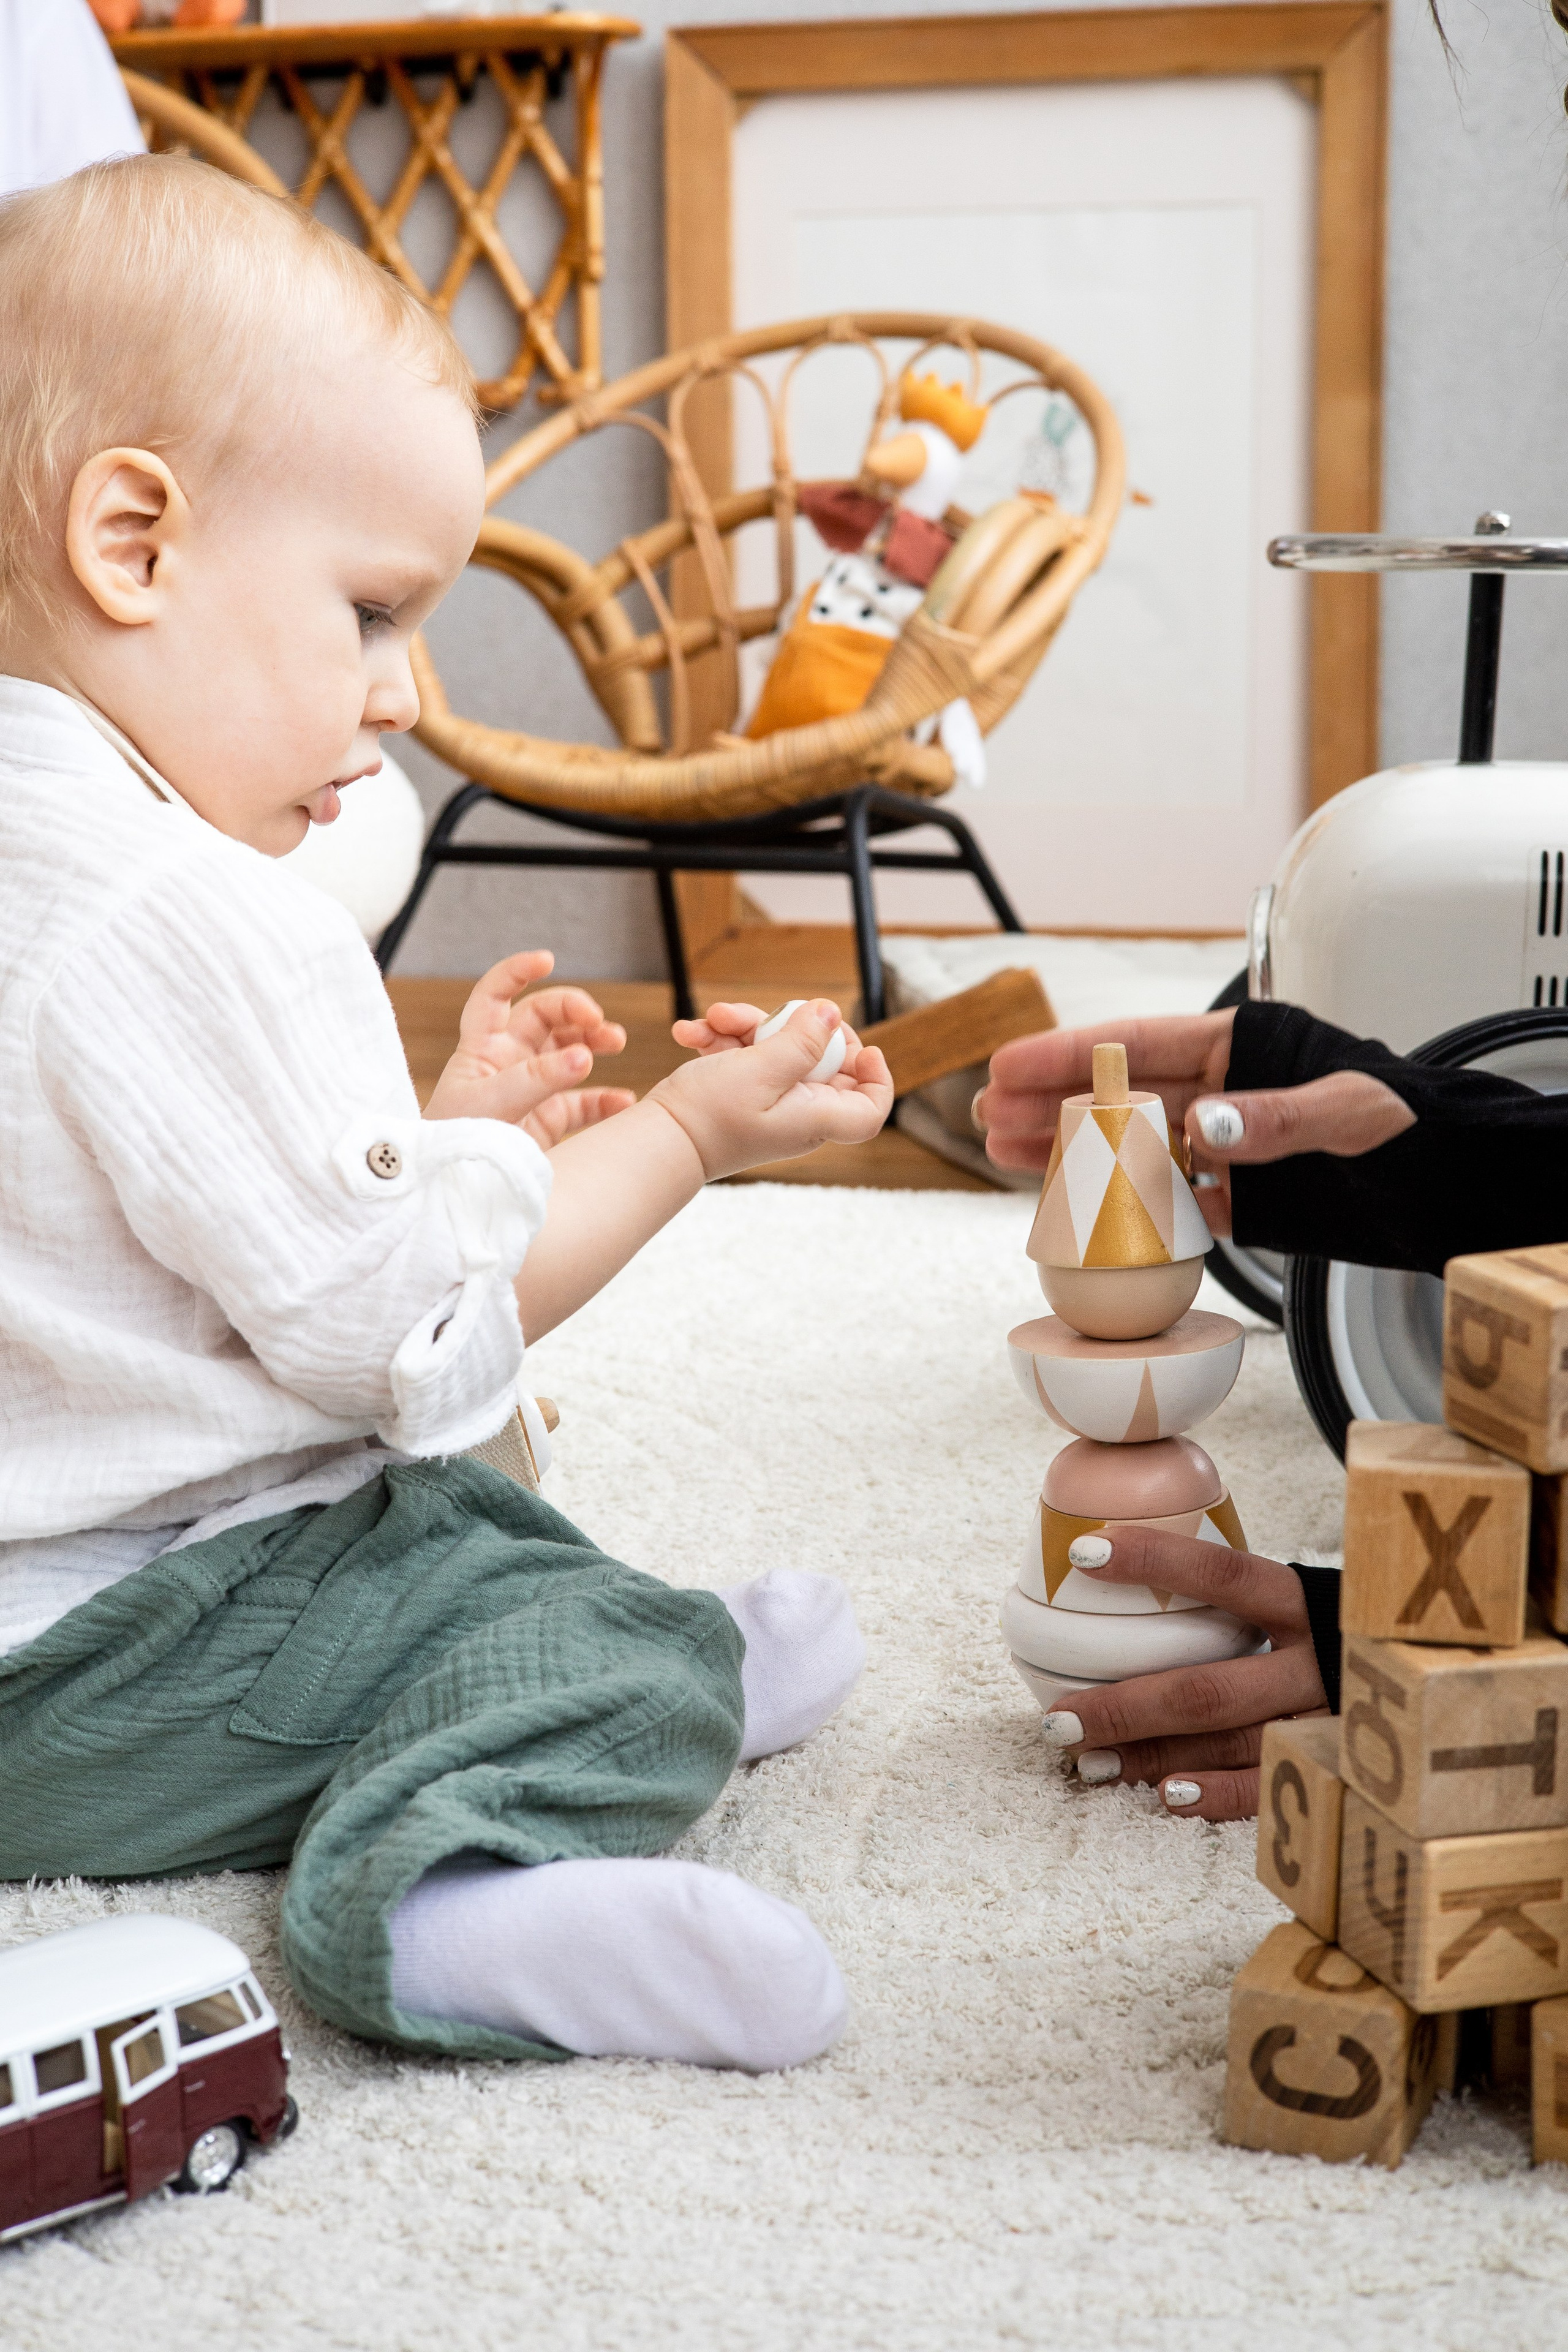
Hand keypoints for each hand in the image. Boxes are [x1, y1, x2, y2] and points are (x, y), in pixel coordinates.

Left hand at [423, 951, 634, 1147]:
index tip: (548, 960)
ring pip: (569, 1053)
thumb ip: (537, 1079)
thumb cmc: (453, 1145)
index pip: (495, 995)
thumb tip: (586, 1054)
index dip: (518, 971)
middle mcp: (507, 1061)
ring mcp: (530, 1090)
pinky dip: (606, 1100)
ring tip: (616, 1044)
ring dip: (595, 1043)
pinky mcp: (548, 1121)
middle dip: (575, 1011)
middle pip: (545, 1018)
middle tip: (598, 1023)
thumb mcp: (491, 1106)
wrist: (451, 1196)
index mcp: (481, 1048)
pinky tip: (625, 1102)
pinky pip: (583, 1103)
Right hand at [650, 998, 891, 1179]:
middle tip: (773, 1014)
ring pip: (775, 1049)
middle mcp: (797, 1111)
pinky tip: (691, 1033)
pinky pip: (744, 1056)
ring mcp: (768, 1102)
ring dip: (743, 1027)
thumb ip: (802, 1042)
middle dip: (789, 1027)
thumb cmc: (710, 1116)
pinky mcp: (739, 1092)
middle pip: (820, 1059)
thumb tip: (832, 1014)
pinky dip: (721, 1040)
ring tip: (712, 1019)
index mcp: (815, 1115)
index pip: (869, 1108)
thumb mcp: (760, 1070)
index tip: (864, 1048)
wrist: (657, 1140)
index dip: (876, 1078)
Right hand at [974, 1011, 1412, 1236]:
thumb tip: (1208, 1125)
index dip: (1069, 1054)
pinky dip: (1118, 1206)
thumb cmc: (1412, 1128)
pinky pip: (1165, 1202)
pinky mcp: (1239, 1200)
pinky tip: (1071, 1210)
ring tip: (1005, 1155)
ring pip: (1131, 1146)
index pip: (1140, 1042)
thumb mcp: (1350, 1113)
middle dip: (1050, 1101)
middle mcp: (1226, 1093)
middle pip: (1120, 1094)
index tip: (1010, 1065)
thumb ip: (1276, 1117)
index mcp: (1243, 1048)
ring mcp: (1228, 1148)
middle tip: (987, 1114)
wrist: (1450, 1187)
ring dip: (1070, 1151)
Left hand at [1035, 1525, 1326, 1820]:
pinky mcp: (1343, 1768)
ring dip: (1152, 1755)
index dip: (1154, 1560)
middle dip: (1126, 1705)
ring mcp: (1331, 1720)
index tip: (1084, 1553)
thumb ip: (1237, 1589)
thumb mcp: (1303, 1593)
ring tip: (1088, 1759)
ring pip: (1228, 1743)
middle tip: (1059, 1716)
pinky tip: (1163, 1795)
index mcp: (1306, 1600)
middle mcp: (1320, 1660)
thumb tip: (1128, 1561)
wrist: (1453, 1669)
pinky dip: (1215, 1794)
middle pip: (1206, 1687)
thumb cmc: (1342, 1627)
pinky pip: (1271, 1789)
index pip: (1220, 1571)